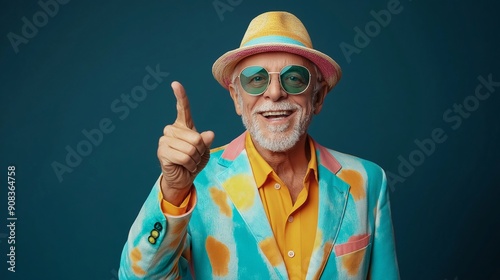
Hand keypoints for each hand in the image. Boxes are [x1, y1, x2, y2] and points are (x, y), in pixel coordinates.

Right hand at [157, 81, 214, 204]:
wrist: (184, 178)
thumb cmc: (194, 161)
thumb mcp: (205, 150)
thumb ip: (206, 141)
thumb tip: (209, 134)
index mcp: (183, 126)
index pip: (183, 109)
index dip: (180, 96)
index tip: (175, 84)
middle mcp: (172, 130)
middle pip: (196, 138)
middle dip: (200, 151)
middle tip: (194, 157)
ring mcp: (165, 140)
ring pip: (190, 149)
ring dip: (195, 160)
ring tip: (189, 162)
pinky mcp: (162, 152)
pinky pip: (184, 157)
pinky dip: (189, 165)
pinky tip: (184, 167)